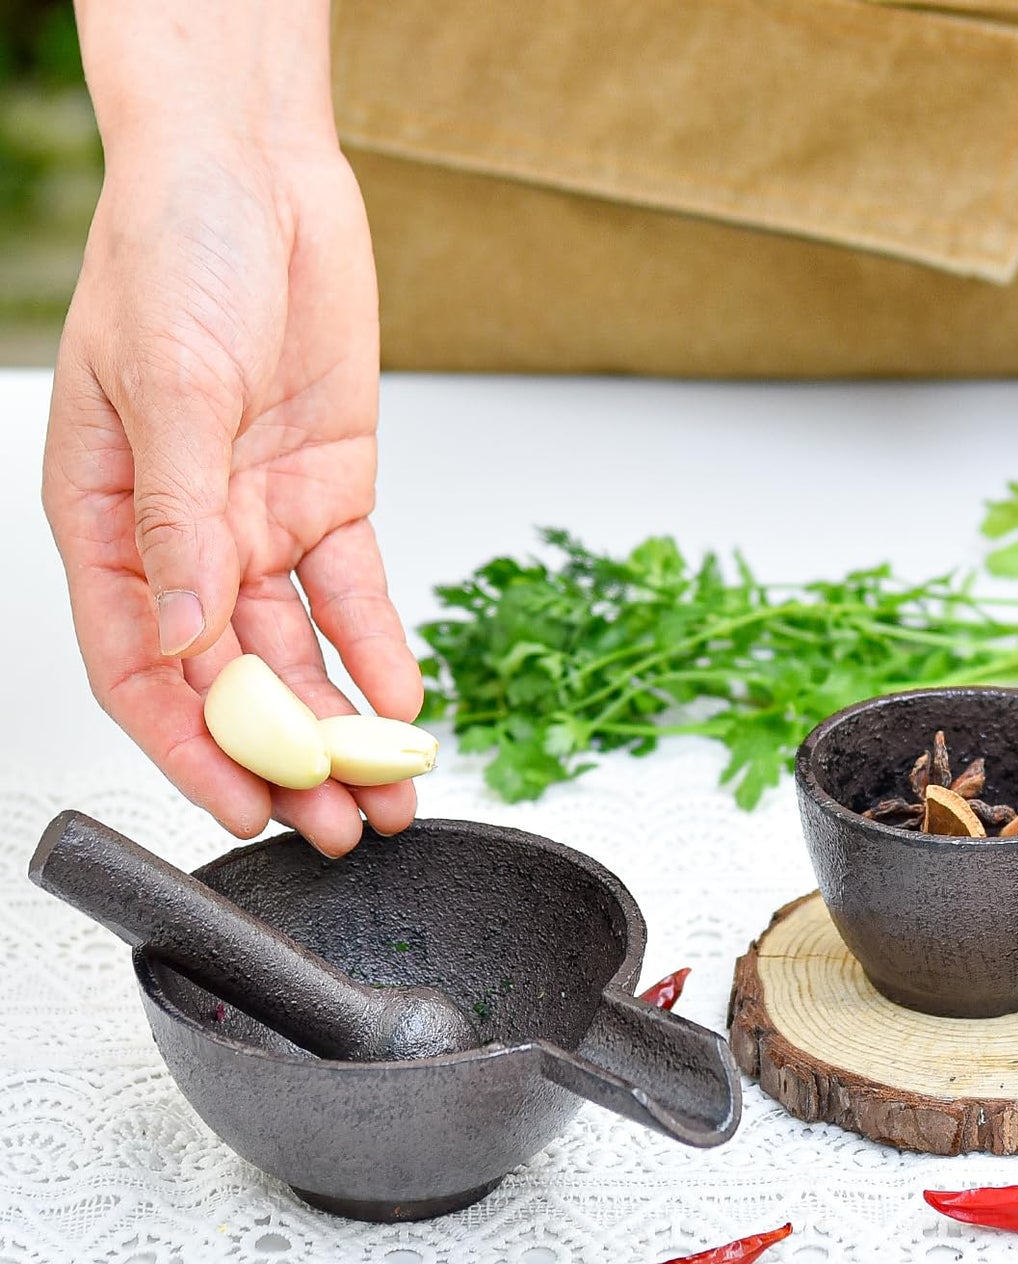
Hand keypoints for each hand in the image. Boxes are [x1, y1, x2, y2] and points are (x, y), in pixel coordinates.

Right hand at [42, 129, 421, 855]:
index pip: (143, 667)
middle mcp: (186, 537)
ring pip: (302, 652)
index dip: (192, 750)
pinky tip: (406, 704)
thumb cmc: (175, 250)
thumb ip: (179, 521)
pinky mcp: (328, 496)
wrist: (258, 176)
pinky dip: (381, 650)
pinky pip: (357, 594)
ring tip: (386, 797)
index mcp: (108, 520)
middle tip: (336, 831)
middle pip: (234, 679)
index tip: (244, 812)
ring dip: (344, 727)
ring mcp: (260, 521)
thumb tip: (180, 638)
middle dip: (287, 762)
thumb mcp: (169, 386)